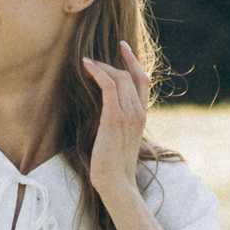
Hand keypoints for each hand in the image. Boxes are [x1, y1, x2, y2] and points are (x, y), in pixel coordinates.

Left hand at [82, 41, 148, 200]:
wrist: (116, 183)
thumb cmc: (112, 165)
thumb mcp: (118, 139)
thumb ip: (117, 123)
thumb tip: (104, 113)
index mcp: (141, 116)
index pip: (143, 81)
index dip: (134, 61)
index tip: (123, 47)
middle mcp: (138, 112)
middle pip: (129, 75)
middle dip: (110, 63)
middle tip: (91, 60)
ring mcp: (129, 114)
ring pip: (119, 77)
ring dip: (101, 67)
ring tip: (85, 64)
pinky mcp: (114, 117)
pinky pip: (108, 85)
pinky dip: (97, 72)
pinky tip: (86, 65)